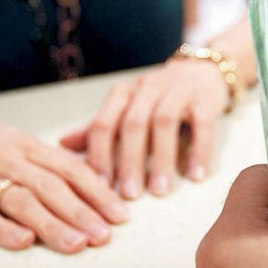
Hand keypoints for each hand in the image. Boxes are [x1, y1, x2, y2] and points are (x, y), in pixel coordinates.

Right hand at [0, 118, 128, 252]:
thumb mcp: (17, 144)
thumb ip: (52, 163)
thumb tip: (97, 180)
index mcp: (26, 146)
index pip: (70, 169)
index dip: (98, 192)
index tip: (120, 214)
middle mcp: (6, 160)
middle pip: (50, 186)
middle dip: (81, 212)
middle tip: (104, 235)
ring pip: (20, 201)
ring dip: (52, 224)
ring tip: (77, 244)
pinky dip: (1, 228)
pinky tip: (24, 242)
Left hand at [61, 57, 229, 198]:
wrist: (202, 72)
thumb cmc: (158, 97)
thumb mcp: (126, 107)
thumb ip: (99, 127)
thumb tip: (61, 146)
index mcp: (123, 93)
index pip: (104, 124)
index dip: (100, 156)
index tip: (100, 188)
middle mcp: (147, 88)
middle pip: (133, 124)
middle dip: (129, 161)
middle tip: (129, 195)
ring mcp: (178, 91)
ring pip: (164, 123)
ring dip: (162, 159)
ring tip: (160, 191)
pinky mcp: (205, 99)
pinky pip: (201, 126)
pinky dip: (199, 151)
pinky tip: (196, 176)